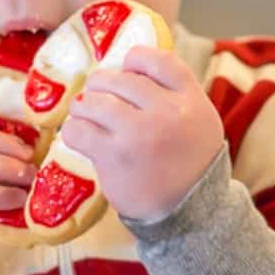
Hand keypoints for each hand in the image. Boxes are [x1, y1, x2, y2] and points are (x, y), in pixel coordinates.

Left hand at [63, 46, 224, 223]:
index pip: (158, 60)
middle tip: (98, 98)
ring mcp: (138, 133)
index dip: (135, 61)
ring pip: (94, 100)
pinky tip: (82, 137)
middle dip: (102, 86)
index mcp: (191, 100)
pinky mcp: (113, 155)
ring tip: (87, 116)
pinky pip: (78, 129)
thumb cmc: (189, 165)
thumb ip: (175, 94)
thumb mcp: (200, 121)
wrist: (188, 213)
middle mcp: (166, 112)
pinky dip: (74, 130)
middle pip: (120, 79)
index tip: (126, 71)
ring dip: (84, 106)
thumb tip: (131, 69)